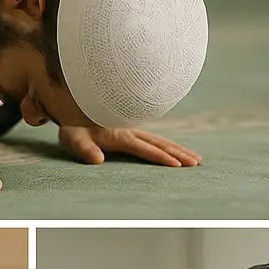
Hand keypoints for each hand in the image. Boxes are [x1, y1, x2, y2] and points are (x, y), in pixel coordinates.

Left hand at [58, 126, 200, 167]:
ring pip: (162, 140)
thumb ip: (85, 149)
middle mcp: (131, 131)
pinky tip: (177, 149)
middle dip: (179, 153)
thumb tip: (97, 160)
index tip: (177, 165)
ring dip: (179, 149)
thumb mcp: (73, 137)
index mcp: (120, 135)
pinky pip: (155, 138)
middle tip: (196, 163)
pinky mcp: (132, 129)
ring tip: (196, 159)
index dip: (161, 157)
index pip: (145, 148)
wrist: (73, 103)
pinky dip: (170, 144)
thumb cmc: (72, 124)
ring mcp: (133, 129)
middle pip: (161, 143)